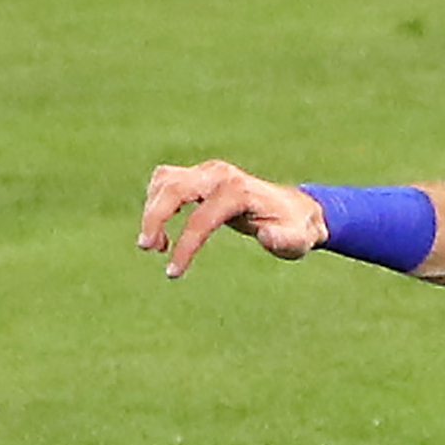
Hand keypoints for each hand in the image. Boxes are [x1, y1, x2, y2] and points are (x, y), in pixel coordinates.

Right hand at [137, 160, 328, 277]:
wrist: (295, 209)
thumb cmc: (294, 229)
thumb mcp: (297, 240)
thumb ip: (284, 240)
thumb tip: (266, 236)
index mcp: (238, 192)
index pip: (201, 218)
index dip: (185, 246)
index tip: (173, 273)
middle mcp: (220, 175)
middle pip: (173, 188)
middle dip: (154, 217)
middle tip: (147, 248)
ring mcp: (208, 172)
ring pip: (165, 181)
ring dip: (152, 210)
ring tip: (157, 246)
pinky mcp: (201, 175)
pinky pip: (167, 182)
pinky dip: (156, 203)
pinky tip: (162, 232)